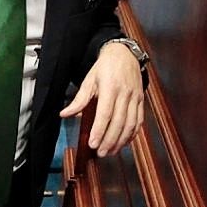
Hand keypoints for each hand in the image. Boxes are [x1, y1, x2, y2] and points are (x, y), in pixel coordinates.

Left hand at [61, 42, 144, 156]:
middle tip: (101, 152)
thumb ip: (79, 99)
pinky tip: (124, 142)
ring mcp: (135, 97)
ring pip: (130, 123)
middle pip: (118, 122)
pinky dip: (132, 133)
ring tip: (111, 151)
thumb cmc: (106, 66)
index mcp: (110, 87)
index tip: (93, 143)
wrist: (125, 53)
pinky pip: (139, 120)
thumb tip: (66, 114)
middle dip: (109, 140)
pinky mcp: (141, 100)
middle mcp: (125, 93)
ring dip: (121, 140)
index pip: (105, 113)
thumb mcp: (89, 80)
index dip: (100, 130)